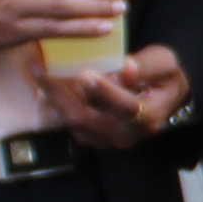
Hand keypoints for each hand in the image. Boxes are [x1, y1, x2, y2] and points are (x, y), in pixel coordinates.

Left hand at [43, 42, 189, 150]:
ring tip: (38, 69)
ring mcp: (106, 139)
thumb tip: (125, 69)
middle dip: (60, 93)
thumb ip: (147, 66)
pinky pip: (69, 121)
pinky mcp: (92, 136)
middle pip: (87, 119)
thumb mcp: (165, 63)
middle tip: (41, 67)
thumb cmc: (164, 77)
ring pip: (73, 122)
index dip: (104, 92)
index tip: (86, 72)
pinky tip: (45, 80)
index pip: (125, 108)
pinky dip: (55, 101)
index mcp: (148, 116)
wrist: (164, 98)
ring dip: (53, 96)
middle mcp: (126, 134)